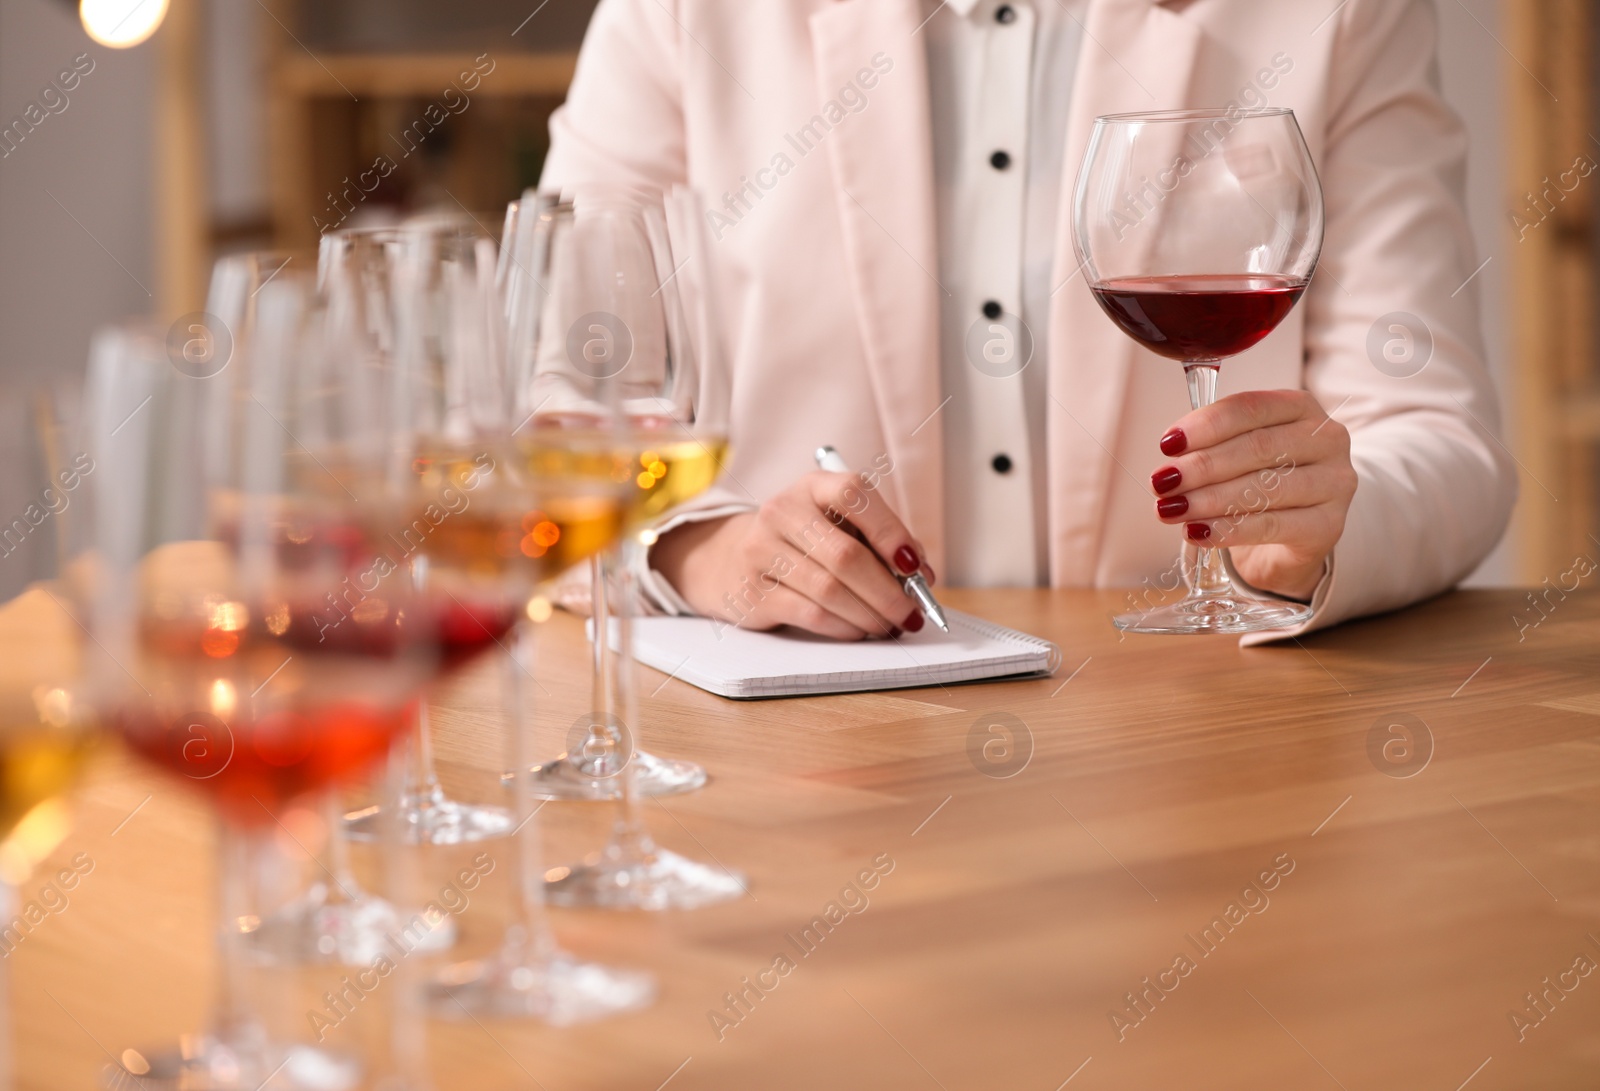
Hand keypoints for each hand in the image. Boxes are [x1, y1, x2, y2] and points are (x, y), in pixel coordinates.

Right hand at [649, 472, 934, 639]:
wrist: (734, 559)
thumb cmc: (804, 542)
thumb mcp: (840, 526)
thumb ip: (881, 543)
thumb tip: (920, 576)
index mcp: (813, 486)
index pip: (855, 495)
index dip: (890, 532)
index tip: (914, 566)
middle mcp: (783, 511)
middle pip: (845, 555)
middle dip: (887, 591)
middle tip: (910, 612)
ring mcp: (762, 550)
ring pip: (830, 590)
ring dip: (870, 615)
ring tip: (889, 625)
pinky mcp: (753, 590)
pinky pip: (811, 614)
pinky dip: (845, 627)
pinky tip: (860, 629)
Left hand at [1149, 389, 1355, 600]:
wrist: (1294, 534)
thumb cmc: (1259, 481)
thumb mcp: (1238, 452)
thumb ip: (1210, 443)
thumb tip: (1170, 452)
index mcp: (1300, 408)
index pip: (1251, 408)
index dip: (1206, 425)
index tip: (1167, 444)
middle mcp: (1326, 439)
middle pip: (1258, 448)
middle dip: (1202, 466)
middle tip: (1162, 482)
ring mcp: (1334, 483)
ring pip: (1264, 488)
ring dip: (1208, 500)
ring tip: (1170, 509)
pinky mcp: (1329, 525)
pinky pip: (1271, 525)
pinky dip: (1228, 529)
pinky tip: (1198, 532)